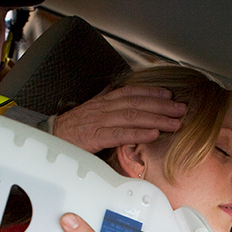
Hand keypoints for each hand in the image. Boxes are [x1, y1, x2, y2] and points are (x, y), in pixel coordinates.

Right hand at [52, 85, 186, 152]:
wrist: (50, 139)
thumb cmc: (72, 130)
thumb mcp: (91, 114)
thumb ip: (108, 108)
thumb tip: (122, 100)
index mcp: (104, 102)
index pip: (131, 93)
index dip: (152, 92)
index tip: (169, 95)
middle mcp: (104, 108)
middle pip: (138, 103)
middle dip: (162, 106)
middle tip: (181, 109)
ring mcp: (100, 121)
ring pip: (133, 116)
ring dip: (158, 118)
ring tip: (175, 122)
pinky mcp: (96, 137)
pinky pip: (121, 133)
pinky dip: (139, 133)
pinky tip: (154, 134)